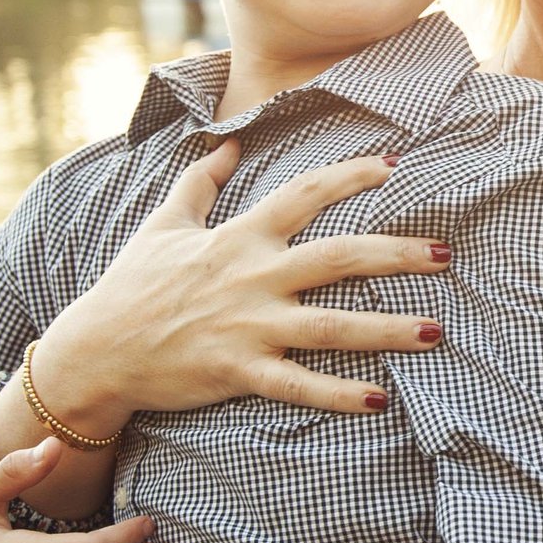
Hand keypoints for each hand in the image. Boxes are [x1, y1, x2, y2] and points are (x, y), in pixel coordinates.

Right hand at [36, 139, 449, 426]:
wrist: (94, 353)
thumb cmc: (130, 287)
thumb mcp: (163, 225)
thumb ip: (200, 182)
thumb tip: (225, 143)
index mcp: (239, 237)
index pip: (304, 194)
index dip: (351, 176)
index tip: (395, 167)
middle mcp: (252, 277)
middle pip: (337, 256)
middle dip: (396, 253)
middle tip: (447, 252)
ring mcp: (248, 326)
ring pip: (330, 325)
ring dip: (386, 329)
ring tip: (436, 332)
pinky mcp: (239, 371)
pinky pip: (297, 384)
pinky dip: (338, 394)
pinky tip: (379, 399)